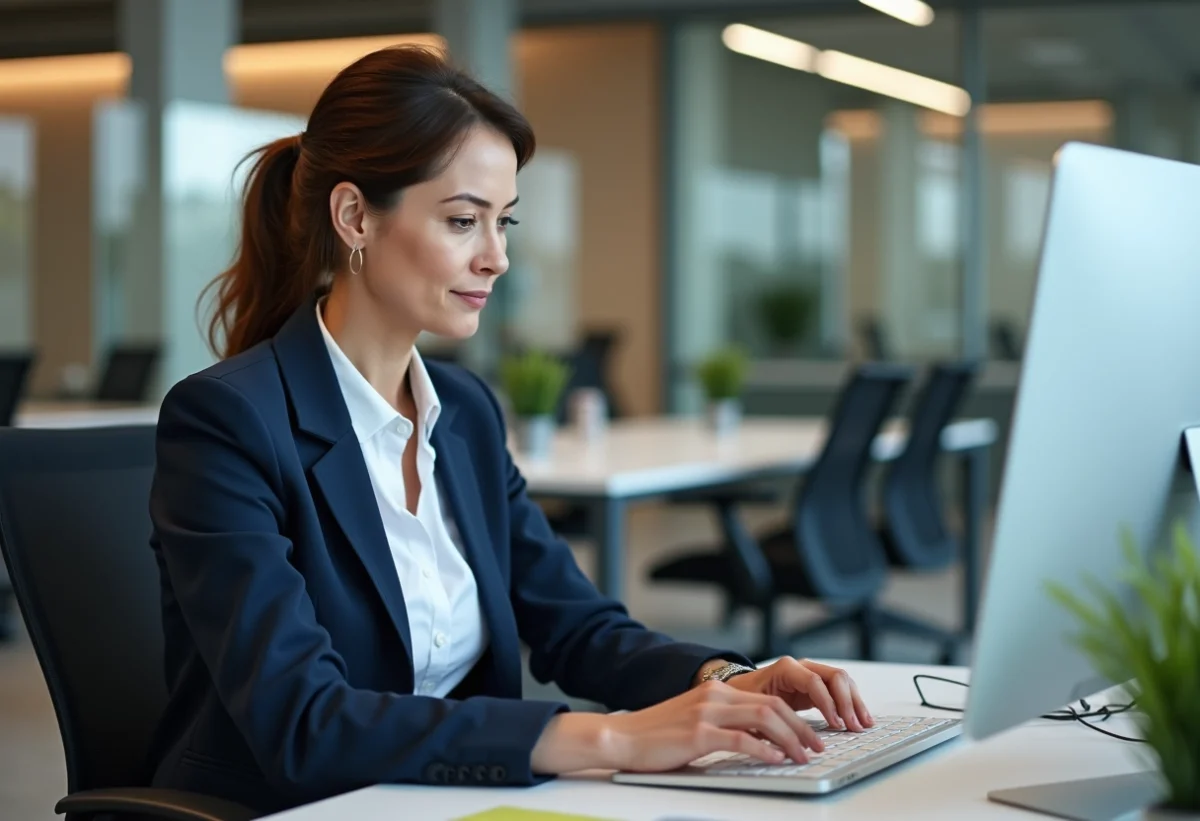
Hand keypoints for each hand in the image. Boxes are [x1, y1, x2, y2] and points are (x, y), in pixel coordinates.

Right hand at [600, 679, 826, 771]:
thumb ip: (726, 725)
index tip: (810, 737)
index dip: (795, 718)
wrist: (622, 737)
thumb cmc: (656, 736)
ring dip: (791, 739)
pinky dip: (765, 750)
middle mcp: (715, 697)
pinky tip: (776, 760)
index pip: (768, 699)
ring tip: (803, 757)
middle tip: (817, 748)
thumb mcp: (696, 722)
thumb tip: (761, 742)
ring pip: (764, 719)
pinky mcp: (698, 733)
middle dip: (801, 728)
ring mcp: (707, 713)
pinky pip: (742, 739)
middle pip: (773, 706)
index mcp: (716, 692)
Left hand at [724, 657, 873, 732]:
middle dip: (847, 702)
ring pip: (843, 681)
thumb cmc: (746, 697)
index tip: (836, 724)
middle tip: (854, 726)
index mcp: (786, 668)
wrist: (742, 688)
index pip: (815, 682)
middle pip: (835, 676)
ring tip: (864, 724)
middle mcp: (802, 666)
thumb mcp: (753, 707)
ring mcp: (812, 673)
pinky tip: (859, 719)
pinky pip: (840, 690)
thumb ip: (770, 720)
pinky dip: (852, 703)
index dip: (828, 703)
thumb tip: (787, 741)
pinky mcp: (818, 685)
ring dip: (855, 702)